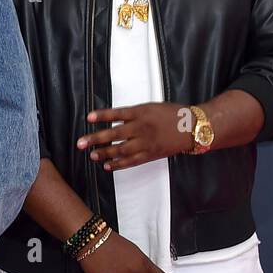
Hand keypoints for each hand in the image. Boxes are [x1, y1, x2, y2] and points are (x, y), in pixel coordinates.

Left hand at [77, 102, 192, 170]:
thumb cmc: (171, 114)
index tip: (88, 117)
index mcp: (142, 112)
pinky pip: (132, 161)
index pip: (118, 113)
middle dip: (96, 139)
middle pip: (115, 134)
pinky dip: (119, 164)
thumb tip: (112, 119)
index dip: (102, 115)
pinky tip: (107, 165)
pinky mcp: (151, 154)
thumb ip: (133, 114)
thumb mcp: (151, 107)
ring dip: (104, 153)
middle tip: (80, 143)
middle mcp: (142, 128)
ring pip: (121, 150)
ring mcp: (146, 143)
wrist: (192, 128)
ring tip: (92, 155)